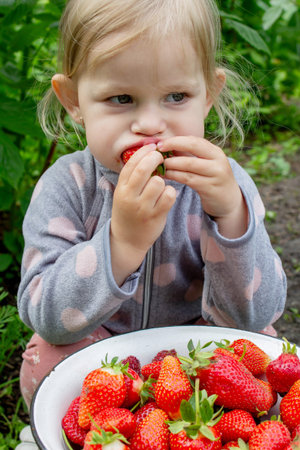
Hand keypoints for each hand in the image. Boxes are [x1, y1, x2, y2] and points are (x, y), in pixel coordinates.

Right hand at [110, 144, 175, 284]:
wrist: (127, 240)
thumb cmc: (128, 212)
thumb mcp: (123, 193)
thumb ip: (132, 177)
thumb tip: (146, 153)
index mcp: (121, 188)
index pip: (131, 163)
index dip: (143, 151)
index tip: (152, 147)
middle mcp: (130, 197)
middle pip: (144, 169)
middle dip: (155, 159)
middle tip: (161, 158)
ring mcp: (143, 207)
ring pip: (159, 182)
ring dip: (163, 180)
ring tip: (160, 186)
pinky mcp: (155, 216)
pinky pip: (169, 196)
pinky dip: (170, 193)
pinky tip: (167, 196)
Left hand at [161, 136, 247, 237]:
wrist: (228, 201)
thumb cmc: (211, 180)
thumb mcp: (206, 164)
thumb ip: (191, 155)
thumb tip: (166, 146)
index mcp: (216, 152)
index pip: (194, 140)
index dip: (176, 140)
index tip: (160, 144)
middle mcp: (218, 161)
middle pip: (193, 148)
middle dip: (173, 147)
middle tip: (157, 152)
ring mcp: (216, 175)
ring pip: (189, 165)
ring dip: (172, 164)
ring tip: (160, 165)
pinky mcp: (210, 188)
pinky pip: (189, 180)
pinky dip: (175, 176)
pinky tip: (166, 176)